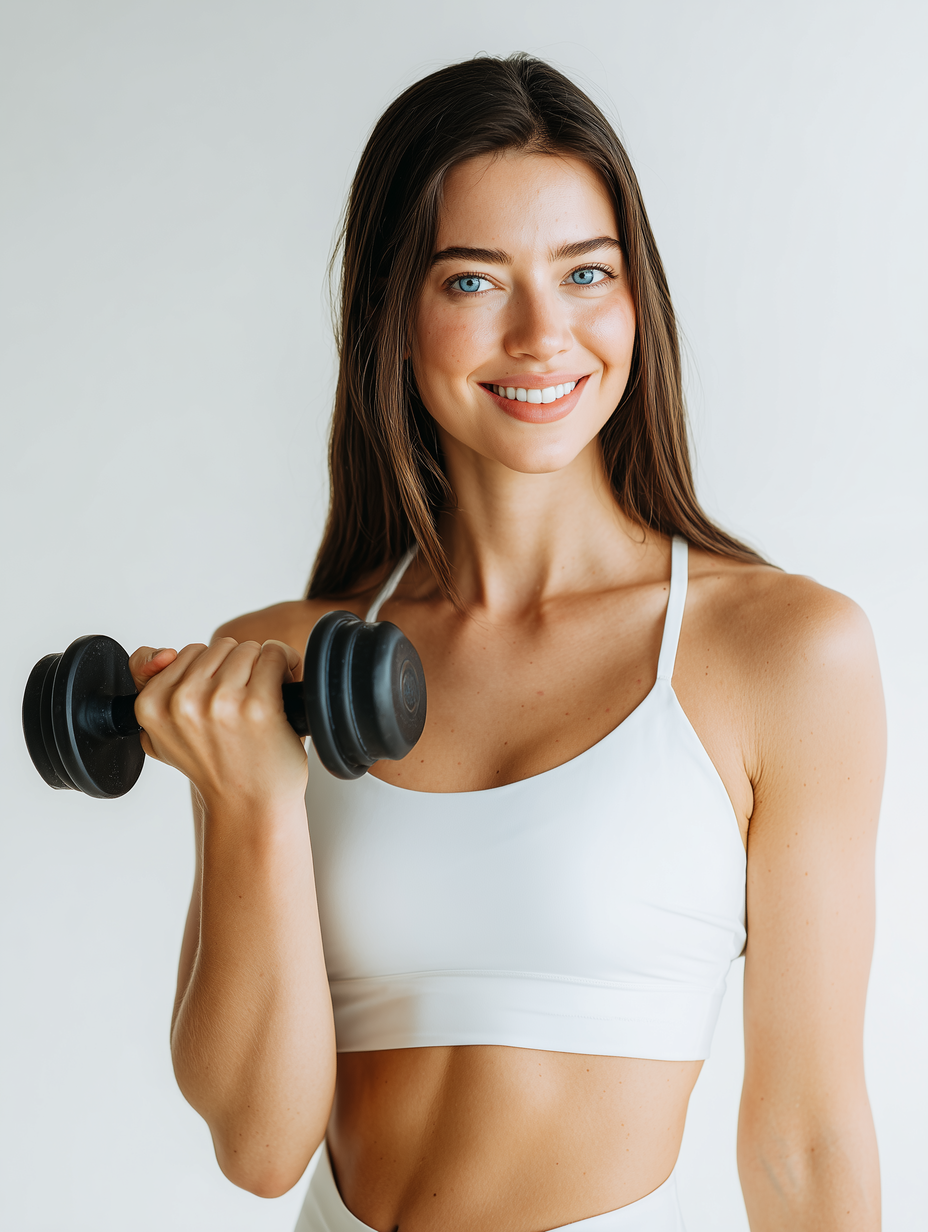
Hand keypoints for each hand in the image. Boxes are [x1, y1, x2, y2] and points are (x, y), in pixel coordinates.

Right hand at [130, 639, 306, 808]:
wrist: (248, 806)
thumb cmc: (215, 768)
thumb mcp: (162, 735)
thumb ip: (149, 687)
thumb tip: (160, 654)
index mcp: (151, 706)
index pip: (178, 653)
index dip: (204, 673)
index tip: (212, 697)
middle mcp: (183, 702)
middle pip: (218, 647)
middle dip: (235, 668)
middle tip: (241, 703)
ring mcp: (220, 702)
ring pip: (247, 649)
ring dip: (261, 667)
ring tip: (260, 700)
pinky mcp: (257, 705)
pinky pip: (273, 655)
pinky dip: (285, 665)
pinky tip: (282, 690)